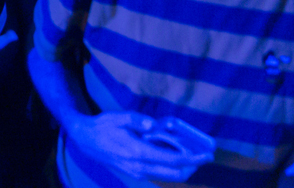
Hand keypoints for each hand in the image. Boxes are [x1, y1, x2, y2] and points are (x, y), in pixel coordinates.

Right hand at [65, 112, 213, 181]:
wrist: (87, 141)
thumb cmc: (103, 126)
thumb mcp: (118, 117)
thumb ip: (136, 120)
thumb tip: (154, 125)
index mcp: (138, 152)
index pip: (172, 160)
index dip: (192, 159)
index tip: (206, 155)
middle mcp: (140, 167)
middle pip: (175, 174)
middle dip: (193, 166)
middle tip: (204, 155)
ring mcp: (138, 172)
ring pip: (169, 176)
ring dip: (183, 168)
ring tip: (192, 154)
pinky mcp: (136, 173)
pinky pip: (160, 174)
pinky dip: (172, 167)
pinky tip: (173, 154)